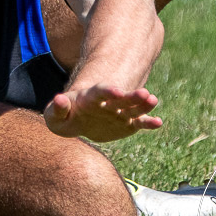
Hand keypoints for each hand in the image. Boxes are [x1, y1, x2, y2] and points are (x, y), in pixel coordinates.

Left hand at [44, 82, 162, 141]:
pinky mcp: (127, 124)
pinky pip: (139, 123)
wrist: (79, 122)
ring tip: (153, 100)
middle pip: (121, 98)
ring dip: (144, 105)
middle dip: (132, 96)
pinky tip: (159, 122)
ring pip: (133, 108)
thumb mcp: (56, 117)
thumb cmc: (66, 117)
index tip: (116, 90)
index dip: (108, 91)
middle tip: (145, 93)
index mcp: (90, 98)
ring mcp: (119, 113)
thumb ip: (57, 109)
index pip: (100, 92)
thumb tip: (59, 99)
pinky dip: (149, 122)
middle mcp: (108, 103)